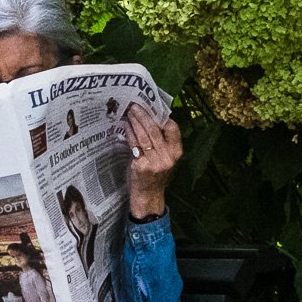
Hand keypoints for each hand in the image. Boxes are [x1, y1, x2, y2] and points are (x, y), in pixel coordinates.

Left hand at [125, 104, 182, 218]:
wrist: (148, 196)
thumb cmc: (155, 175)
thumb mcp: (164, 158)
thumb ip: (161, 142)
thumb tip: (149, 118)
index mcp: (176, 153)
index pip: (173, 129)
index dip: (161, 117)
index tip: (151, 107)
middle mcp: (168, 157)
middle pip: (155, 130)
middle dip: (144, 115)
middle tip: (134, 105)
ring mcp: (155, 162)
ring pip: (143, 136)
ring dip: (134, 122)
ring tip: (128, 112)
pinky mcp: (142, 166)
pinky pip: (134, 145)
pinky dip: (129, 133)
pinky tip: (125, 126)